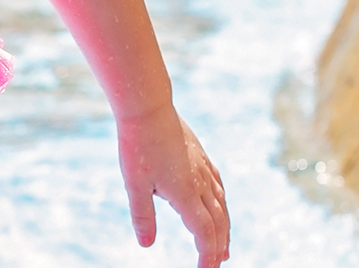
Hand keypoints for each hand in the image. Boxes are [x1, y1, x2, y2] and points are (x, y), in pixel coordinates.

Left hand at [117, 102, 228, 266]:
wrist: (147, 106)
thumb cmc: (137, 144)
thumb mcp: (134, 184)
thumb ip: (143, 216)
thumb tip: (147, 245)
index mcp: (185, 194)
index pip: (204, 233)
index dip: (207, 255)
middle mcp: (200, 182)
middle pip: (218, 222)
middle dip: (219, 246)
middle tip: (219, 263)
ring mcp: (203, 167)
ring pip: (221, 204)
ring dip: (224, 227)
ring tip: (223, 244)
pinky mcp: (200, 155)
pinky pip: (218, 185)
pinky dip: (221, 203)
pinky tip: (218, 203)